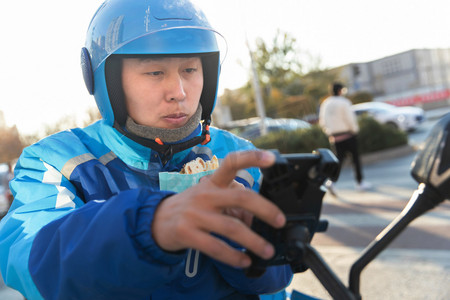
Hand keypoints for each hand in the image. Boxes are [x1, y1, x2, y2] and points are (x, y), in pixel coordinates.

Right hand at [152, 150, 285, 267]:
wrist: (155, 220)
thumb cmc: (191, 207)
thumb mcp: (209, 197)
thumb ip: (232, 204)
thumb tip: (257, 219)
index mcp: (212, 182)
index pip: (232, 163)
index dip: (252, 158)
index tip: (272, 158)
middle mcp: (205, 195)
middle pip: (240, 197)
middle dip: (265, 209)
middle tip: (280, 220)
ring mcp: (195, 214)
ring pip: (231, 227)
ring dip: (253, 241)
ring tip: (267, 250)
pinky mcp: (187, 233)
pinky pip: (215, 247)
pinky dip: (233, 256)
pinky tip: (244, 262)